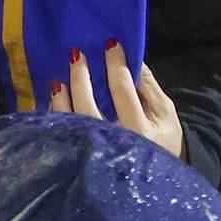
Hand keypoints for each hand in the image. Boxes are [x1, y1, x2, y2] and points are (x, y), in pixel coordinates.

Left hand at [51, 41, 184, 159]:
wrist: (157, 176)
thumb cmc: (163, 139)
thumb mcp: (165, 113)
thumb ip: (148, 86)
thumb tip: (132, 58)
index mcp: (139, 131)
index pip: (122, 90)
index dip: (115, 64)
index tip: (110, 44)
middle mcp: (113, 143)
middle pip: (89, 107)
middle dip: (81, 78)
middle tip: (77, 54)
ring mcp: (93, 153)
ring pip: (71, 122)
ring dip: (62, 97)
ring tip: (59, 78)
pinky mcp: (80, 158)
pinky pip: (62, 134)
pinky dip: (57, 113)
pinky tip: (56, 97)